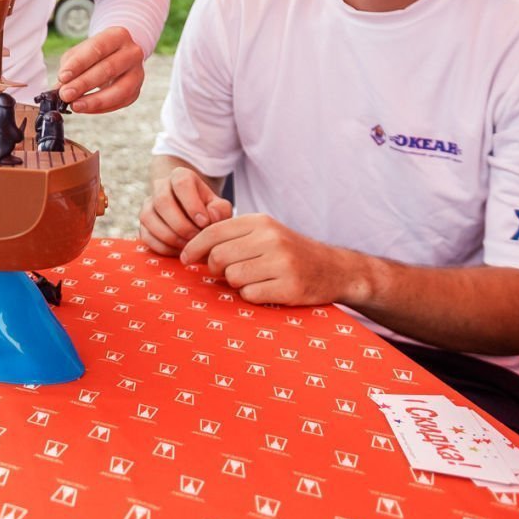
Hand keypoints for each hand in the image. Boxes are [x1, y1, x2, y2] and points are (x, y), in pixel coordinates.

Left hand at [56, 26, 145, 113]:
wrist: (117, 55)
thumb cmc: (95, 53)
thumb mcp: (80, 52)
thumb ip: (70, 67)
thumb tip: (59, 88)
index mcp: (117, 36)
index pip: (97, 49)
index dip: (79, 64)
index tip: (62, 77)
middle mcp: (132, 52)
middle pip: (108, 69)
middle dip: (84, 84)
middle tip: (66, 95)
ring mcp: (137, 72)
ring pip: (119, 90)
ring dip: (95, 100)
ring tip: (75, 106)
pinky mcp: (136, 90)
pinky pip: (120, 102)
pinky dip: (101, 108)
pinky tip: (86, 108)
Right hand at [138, 165, 230, 254]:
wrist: (192, 215)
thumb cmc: (208, 210)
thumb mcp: (219, 206)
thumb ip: (221, 210)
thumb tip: (212, 216)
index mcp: (180, 176)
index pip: (181, 184)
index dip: (192, 204)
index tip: (204, 222)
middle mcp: (160, 186)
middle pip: (162, 201)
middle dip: (181, 224)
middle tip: (196, 238)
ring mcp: (148, 205)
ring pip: (149, 218)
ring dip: (170, 237)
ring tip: (189, 246)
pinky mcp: (143, 224)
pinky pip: (146, 236)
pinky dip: (163, 247)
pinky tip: (179, 251)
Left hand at [178, 214, 367, 305]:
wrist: (334, 269)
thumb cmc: (289, 251)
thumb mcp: (264, 232)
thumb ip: (231, 235)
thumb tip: (190, 249)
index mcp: (260, 221)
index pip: (213, 232)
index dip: (193, 247)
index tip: (184, 258)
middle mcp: (271, 238)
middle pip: (218, 257)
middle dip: (214, 269)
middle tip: (223, 273)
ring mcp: (282, 263)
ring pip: (232, 277)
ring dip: (235, 284)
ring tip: (251, 280)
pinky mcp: (289, 287)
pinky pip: (250, 295)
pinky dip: (252, 296)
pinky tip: (265, 290)